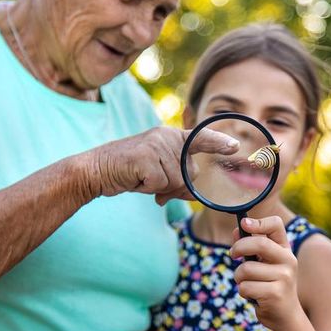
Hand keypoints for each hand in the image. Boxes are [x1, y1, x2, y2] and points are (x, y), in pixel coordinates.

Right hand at [79, 127, 238, 204]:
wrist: (95, 170)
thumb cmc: (129, 172)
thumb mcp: (157, 172)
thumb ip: (177, 178)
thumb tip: (194, 194)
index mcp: (170, 137)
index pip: (200, 138)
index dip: (218, 142)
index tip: (235, 146)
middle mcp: (166, 137)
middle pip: (189, 174)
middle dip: (174, 186)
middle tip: (150, 181)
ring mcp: (156, 146)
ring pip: (176, 182)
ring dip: (158, 188)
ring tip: (140, 178)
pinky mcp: (146, 158)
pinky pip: (161, 185)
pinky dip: (148, 189)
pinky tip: (135, 180)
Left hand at [230, 216, 310, 330]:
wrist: (286, 315)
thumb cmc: (271, 285)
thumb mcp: (264, 264)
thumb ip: (252, 247)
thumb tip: (237, 230)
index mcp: (285, 249)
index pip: (276, 224)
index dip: (258, 222)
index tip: (244, 224)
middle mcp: (288, 260)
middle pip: (259, 244)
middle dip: (238, 248)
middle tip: (232, 255)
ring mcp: (284, 277)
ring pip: (246, 269)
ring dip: (239, 278)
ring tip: (248, 284)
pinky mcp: (275, 294)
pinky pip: (245, 287)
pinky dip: (243, 292)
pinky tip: (253, 296)